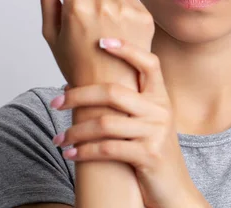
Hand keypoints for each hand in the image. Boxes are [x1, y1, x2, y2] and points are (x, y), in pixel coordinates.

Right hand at [40, 0, 154, 86]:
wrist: (110, 87)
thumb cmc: (77, 63)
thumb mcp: (50, 33)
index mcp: (77, 7)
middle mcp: (103, 5)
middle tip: (88, 23)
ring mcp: (126, 10)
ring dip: (107, 1)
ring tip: (104, 29)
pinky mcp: (144, 16)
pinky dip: (124, 11)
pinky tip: (119, 32)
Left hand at [50, 40, 208, 207]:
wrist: (174, 189)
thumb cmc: (153, 151)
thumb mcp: (148, 122)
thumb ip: (129, 103)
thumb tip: (85, 83)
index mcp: (161, 97)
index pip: (149, 63)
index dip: (127, 48)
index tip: (102, 41)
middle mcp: (161, 110)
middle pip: (114, 91)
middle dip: (78, 95)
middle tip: (56, 103)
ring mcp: (157, 133)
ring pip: (105, 123)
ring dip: (75, 131)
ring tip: (58, 139)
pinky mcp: (149, 156)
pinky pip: (108, 149)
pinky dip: (84, 151)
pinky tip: (71, 154)